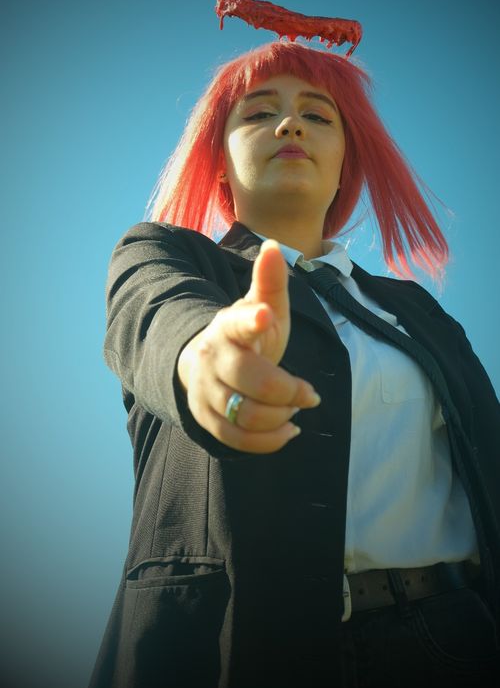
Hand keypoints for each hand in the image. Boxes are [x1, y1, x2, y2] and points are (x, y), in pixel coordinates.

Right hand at [177, 240, 320, 452]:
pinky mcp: (207, 420)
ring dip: (281, 417)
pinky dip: (268, 441)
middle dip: (288, 391)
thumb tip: (273, 245)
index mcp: (228, 326)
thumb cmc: (247, 333)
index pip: (239, 323)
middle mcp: (212, 359)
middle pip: (249, 380)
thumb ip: (270, 281)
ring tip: (296, 408)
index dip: (252, 320)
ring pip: (245, 415)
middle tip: (310, 394)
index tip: (266, 315)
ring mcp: (206, 391)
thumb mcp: (262, 305)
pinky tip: (288, 430)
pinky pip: (237, 440)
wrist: (206, 362)